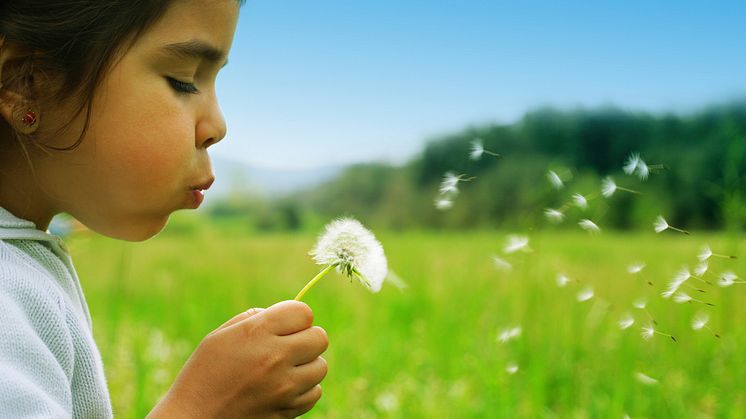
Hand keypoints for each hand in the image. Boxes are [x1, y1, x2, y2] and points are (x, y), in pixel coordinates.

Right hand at [148, 300, 328, 418]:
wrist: (193, 418)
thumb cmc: (204, 373)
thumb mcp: (221, 335)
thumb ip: (256, 318)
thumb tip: (286, 316)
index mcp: (257, 333)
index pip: (304, 313)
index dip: (296, 317)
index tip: (285, 325)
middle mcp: (275, 358)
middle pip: (320, 338)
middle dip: (307, 338)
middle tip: (288, 346)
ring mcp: (284, 387)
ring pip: (320, 367)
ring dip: (307, 365)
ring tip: (284, 369)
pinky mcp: (288, 410)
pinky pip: (314, 392)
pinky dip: (304, 389)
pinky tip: (284, 388)